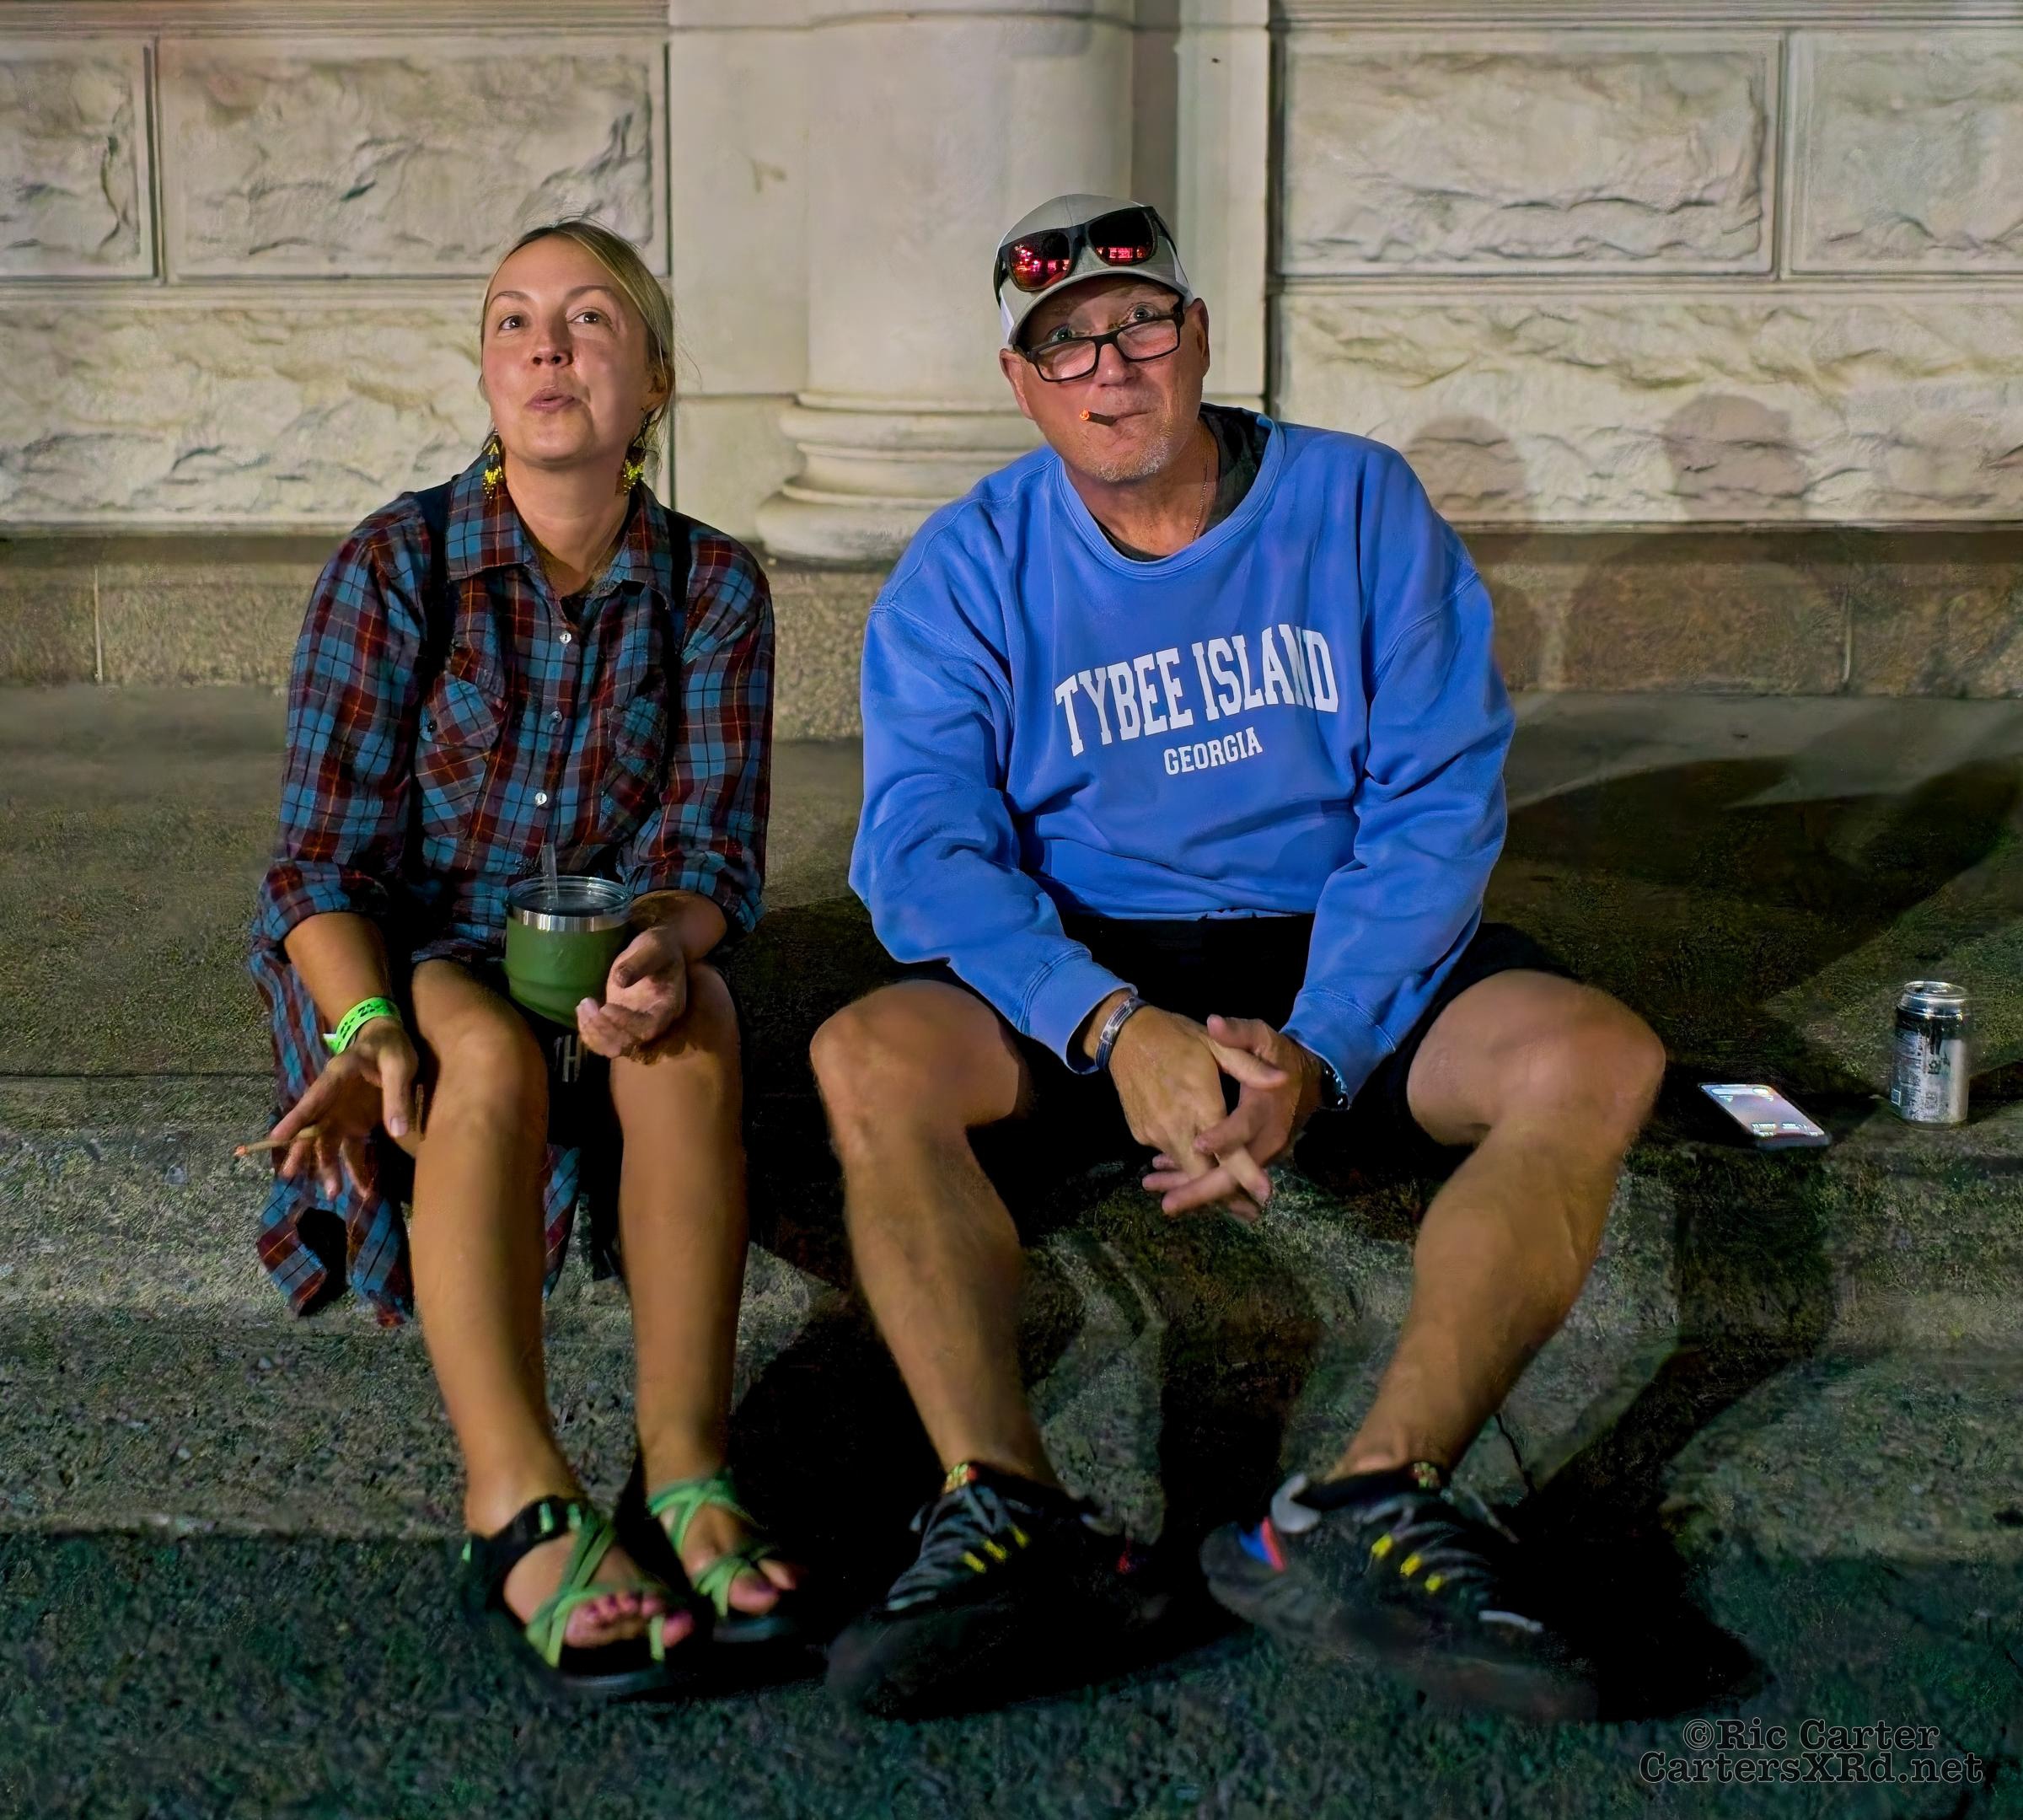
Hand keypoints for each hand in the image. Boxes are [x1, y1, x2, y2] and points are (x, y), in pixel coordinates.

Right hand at [266, 1018, 421, 1198]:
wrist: (390, 1041)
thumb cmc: (391, 1048)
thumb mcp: (400, 1065)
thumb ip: (397, 1095)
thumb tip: (398, 1131)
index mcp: (337, 1076)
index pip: (313, 1099)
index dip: (295, 1118)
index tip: (277, 1136)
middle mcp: (332, 1099)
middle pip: (313, 1127)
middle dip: (303, 1152)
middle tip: (290, 1175)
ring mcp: (342, 1114)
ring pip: (329, 1144)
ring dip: (329, 1168)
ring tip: (332, 1193)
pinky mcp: (355, 1124)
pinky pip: (352, 1151)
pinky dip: (356, 1170)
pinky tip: (362, 1191)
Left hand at [577, 923, 689, 1059]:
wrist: (658, 949)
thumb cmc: (659, 947)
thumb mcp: (653, 947)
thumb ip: (640, 963)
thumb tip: (620, 981)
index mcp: (667, 1008)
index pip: (648, 1029)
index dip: (625, 1024)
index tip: (606, 1007)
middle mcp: (653, 1023)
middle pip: (628, 1044)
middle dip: (603, 1030)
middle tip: (587, 1005)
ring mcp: (635, 1025)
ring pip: (613, 1047)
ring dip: (593, 1033)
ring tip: (582, 1006)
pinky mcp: (620, 1022)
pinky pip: (604, 1040)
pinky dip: (589, 1032)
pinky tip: (581, 1010)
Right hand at [1107, 1006, 1289, 1221]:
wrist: (1123, 1036)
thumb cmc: (1176, 1036)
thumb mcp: (1215, 1044)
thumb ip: (1249, 1067)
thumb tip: (1282, 1080)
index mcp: (1200, 1104)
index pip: (1226, 1149)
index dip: (1246, 1174)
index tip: (1265, 1196)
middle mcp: (1176, 1126)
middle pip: (1202, 1173)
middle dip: (1225, 1196)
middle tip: (1251, 1212)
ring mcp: (1154, 1133)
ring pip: (1185, 1168)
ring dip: (1203, 1182)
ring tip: (1229, 1201)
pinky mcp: (1140, 1133)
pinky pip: (1169, 1154)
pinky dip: (1183, 1162)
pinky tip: (1194, 1164)